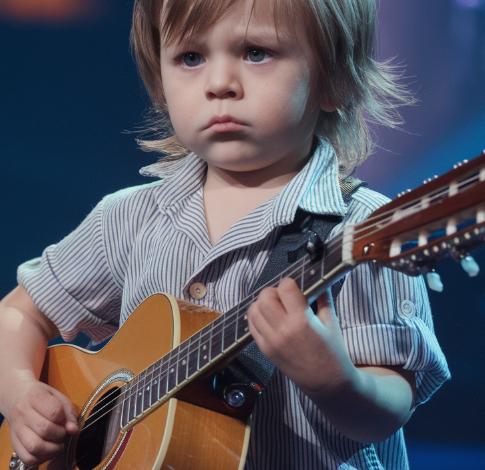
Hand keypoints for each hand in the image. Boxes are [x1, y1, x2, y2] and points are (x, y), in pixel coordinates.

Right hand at [7, 380, 77, 465]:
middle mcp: (23, 413)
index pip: (54, 411)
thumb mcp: (58, 397)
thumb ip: (68, 412)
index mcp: (35, 396)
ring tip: (58, 443)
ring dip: (52, 449)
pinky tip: (48, 450)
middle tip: (64, 434)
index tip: (66, 421)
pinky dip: (41, 458)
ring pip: (34, 446)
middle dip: (60, 435)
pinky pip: (27, 457)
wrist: (19, 398)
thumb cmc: (43, 397)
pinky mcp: (14, 443)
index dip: (64, 419)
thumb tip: (73, 430)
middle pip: (45, 429)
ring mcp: (16, 429)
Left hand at [247, 277, 355, 395]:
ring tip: (276, 307)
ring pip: (253, 310)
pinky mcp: (265, 350)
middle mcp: (283, 330)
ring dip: (262, 303)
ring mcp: (271, 341)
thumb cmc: (332, 354)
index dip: (290, 283)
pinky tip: (270, 318)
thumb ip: (323, 298)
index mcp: (302, 321)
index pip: (285, 288)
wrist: (326, 383)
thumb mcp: (331, 323)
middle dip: (273, 291)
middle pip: (264, 296)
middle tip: (284, 297)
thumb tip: (319, 281)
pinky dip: (257, 317)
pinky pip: (251, 326)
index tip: (296, 287)